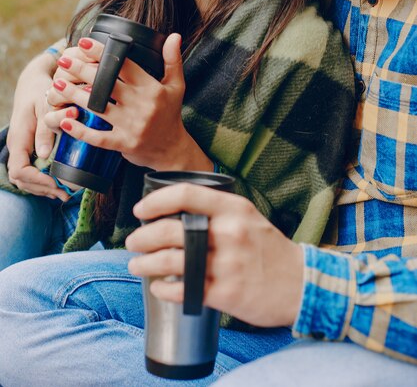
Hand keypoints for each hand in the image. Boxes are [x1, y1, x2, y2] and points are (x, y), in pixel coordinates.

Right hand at [6, 51, 68, 199]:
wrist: (32, 80)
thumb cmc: (40, 90)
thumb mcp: (45, 106)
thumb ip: (45, 129)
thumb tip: (44, 155)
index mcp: (19, 139)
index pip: (20, 170)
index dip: (37, 180)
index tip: (56, 183)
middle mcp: (17, 146)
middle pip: (21, 179)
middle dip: (41, 189)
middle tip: (64, 193)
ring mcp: (21, 148)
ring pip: (24, 178)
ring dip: (41, 188)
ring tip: (63, 193)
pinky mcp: (27, 147)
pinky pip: (29, 170)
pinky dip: (41, 181)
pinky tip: (57, 183)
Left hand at [45, 35, 212, 171]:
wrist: (171, 150)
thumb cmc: (170, 113)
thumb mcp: (176, 86)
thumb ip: (172, 60)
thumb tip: (174, 35)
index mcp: (152, 89)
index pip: (125, 66)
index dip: (103, 53)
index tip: (84, 42)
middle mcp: (142, 106)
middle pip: (106, 84)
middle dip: (82, 70)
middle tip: (64, 60)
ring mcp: (132, 126)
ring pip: (98, 108)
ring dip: (74, 95)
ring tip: (57, 84)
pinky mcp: (124, 144)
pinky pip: (98, 138)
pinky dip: (80, 130)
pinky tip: (65, 120)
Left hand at [125, 184, 303, 327]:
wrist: (302, 284)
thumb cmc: (269, 249)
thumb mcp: (248, 217)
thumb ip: (216, 211)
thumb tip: (175, 212)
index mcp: (233, 209)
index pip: (185, 195)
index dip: (155, 201)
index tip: (140, 209)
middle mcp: (228, 233)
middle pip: (169, 230)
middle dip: (142, 237)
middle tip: (132, 242)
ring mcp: (227, 264)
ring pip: (170, 261)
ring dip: (145, 263)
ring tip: (136, 265)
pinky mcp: (226, 293)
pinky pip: (183, 290)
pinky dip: (165, 289)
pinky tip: (159, 287)